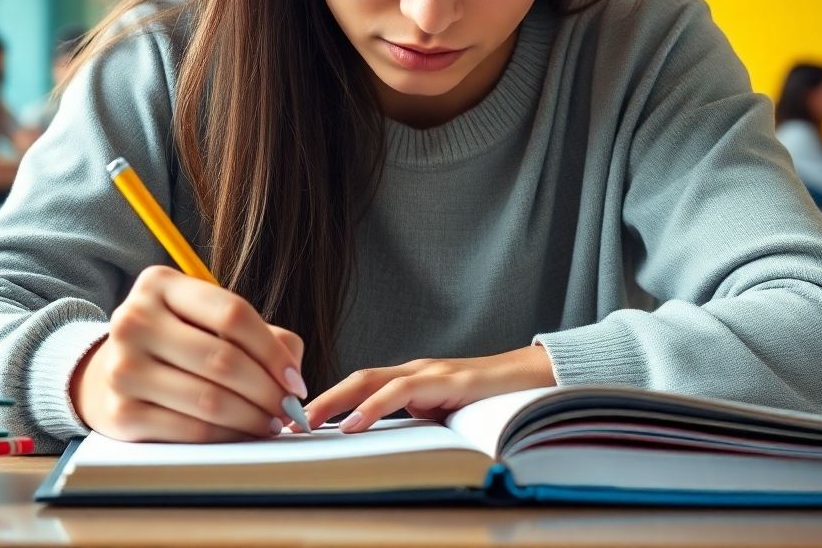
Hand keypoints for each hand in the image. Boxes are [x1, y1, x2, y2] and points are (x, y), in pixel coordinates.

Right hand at [69, 265, 305, 442]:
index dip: (271, 350)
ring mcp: (123, 367)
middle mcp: (134, 319)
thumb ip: (257, 333)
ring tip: (271, 423)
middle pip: (222, 358)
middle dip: (267, 390)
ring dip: (252, 417)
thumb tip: (292, 372)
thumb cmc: (174, 341)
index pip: (231, 313)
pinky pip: (189, 429)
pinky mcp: (120, 412)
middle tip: (289, 407)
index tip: (294, 379)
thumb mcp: (206, 318)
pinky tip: (243, 434)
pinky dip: (226, 436)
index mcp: (159, 284)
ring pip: (209, 399)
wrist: (106, 372)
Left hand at [301, 345, 554, 433]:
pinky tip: (353, 421)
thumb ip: (417, 425)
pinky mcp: (450, 381)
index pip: (359, 387)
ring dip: (335, 400)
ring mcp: (431, 373)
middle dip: (319, 400)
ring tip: (307, 422)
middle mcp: (414, 372)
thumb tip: (384, 448)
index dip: (326, 403)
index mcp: (410, 381)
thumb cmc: (491, 401)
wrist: (537, 379)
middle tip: (284, 422)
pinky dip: (374, 405)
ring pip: (371, 380)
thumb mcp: (446, 418)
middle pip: (355, 379)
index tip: (296, 424)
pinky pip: (403, 390)